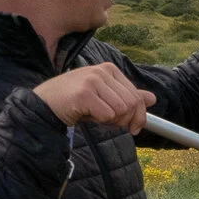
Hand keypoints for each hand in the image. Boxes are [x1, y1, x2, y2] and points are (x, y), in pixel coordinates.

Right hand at [33, 62, 155, 134]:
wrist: (46, 104)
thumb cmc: (76, 101)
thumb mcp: (105, 97)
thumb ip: (127, 96)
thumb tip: (153, 98)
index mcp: (110, 69)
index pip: (137, 97)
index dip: (139, 117)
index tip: (133, 128)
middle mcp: (102, 71)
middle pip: (131, 105)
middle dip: (123, 120)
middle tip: (106, 121)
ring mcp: (93, 80)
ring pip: (121, 110)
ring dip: (110, 121)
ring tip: (94, 115)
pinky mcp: (84, 93)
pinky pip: (107, 115)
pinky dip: (99, 121)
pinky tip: (86, 115)